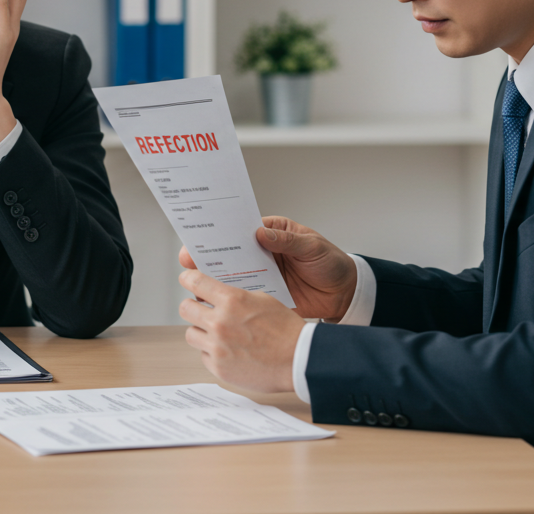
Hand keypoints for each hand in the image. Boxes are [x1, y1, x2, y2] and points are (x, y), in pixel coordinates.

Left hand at [178, 270, 302, 392]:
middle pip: (185, 309)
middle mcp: (220, 323)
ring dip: (201, 331)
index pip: (196, 282)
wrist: (299, 360)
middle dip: (191, 306)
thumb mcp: (263, 300)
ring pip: (190, 334)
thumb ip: (236, 297)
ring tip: (215, 333)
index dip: (188, 278)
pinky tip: (229, 351)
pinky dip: (212, 352)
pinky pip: (203, 355)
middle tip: (198, 308)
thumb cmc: (286, 329)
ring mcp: (218, 347)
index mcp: (232, 301)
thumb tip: (216, 296)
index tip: (186, 279)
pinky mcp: (219, 368)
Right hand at [179, 215, 356, 321]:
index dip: (220, 231)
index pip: (240, 228)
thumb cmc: (331, 263)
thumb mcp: (311, 246)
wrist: (344, 292)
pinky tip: (216, 303)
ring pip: (233, 275)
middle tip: (188, 262)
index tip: (201, 235)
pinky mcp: (265, 295)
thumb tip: (260, 232)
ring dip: (215, 279)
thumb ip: (287, 240)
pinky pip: (244, 296)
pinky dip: (231, 299)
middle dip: (208, 256)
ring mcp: (262, 274)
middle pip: (230, 252)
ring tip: (196, 284)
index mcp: (271, 232)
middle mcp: (261, 252)